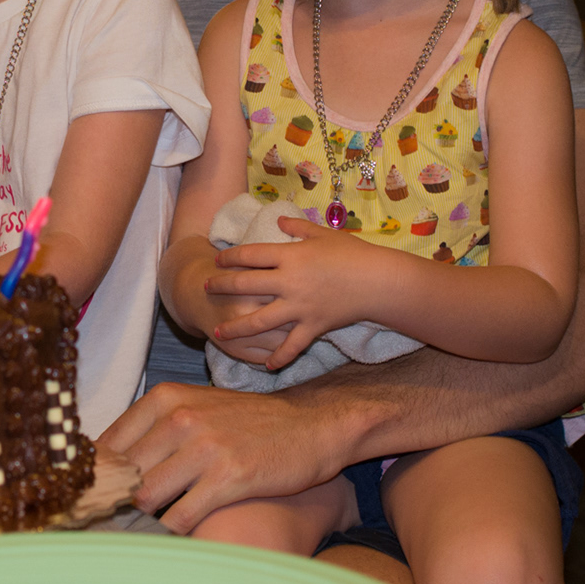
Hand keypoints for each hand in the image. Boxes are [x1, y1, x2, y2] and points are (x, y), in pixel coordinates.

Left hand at [98, 382, 355, 532]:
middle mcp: (180, 418)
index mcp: (164, 398)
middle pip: (124, 474)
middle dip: (118, 501)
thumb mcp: (194, 408)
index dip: (99, 476)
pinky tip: (179, 534)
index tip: (99, 496)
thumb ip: (151, 430)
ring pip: (147, 498)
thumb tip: (103, 463)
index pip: (107, 444)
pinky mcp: (229, 478)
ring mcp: (204, 447)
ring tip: (147, 529)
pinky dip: (174, 532)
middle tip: (119, 521)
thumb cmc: (245, 423)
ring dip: (145, 519)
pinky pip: (181, 518)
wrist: (309, 425)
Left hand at [206, 219, 394, 368]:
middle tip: (205, 289)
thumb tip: (278, 218)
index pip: (250, 255)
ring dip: (236, 328)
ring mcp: (299, 307)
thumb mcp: (324, 234)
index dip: (230, 257)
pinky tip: (265, 365)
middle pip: (245, 285)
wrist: (379, 282)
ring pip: (259, 321)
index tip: (216, 260)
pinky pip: (292, 346)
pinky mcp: (313, 326)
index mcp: (290, 256)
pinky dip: (279, 357)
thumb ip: (297, 227)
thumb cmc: (353, 253)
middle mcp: (289, 282)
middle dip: (221, 287)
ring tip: (217, 332)